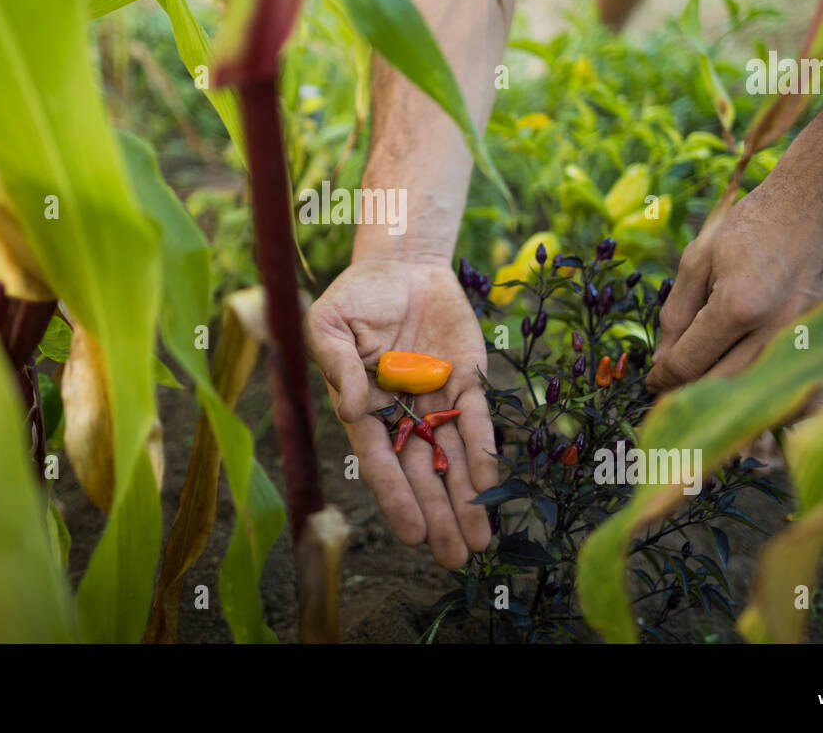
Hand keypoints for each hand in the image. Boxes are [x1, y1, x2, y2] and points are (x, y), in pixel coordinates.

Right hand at [304, 257, 496, 567]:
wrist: (400, 263)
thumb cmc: (355, 297)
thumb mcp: (330, 324)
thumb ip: (338, 364)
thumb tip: (351, 409)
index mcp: (364, 408)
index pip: (382, 462)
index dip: (397, 498)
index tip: (414, 534)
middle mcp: (402, 414)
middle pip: (423, 473)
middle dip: (439, 516)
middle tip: (456, 558)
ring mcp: (436, 400)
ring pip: (454, 458)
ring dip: (467, 500)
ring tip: (481, 543)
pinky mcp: (468, 380)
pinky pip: (478, 420)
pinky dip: (485, 453)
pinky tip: (492, 487)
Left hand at [645, 173, 822, 392]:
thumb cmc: (757, 224)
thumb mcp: (700, 257)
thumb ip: (677, 313)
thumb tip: (662, 362)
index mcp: (740, 305)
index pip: (688, 364)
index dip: (662, 377)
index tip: (651, 380)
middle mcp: (778, 331)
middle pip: (719, 389)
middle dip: (687, 392)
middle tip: (671, 385)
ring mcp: (811, 342)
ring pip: (755, 399)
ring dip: (725, 399)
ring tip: (706, 383)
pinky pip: (794, 396)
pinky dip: (768, 400)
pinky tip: (749, 385)